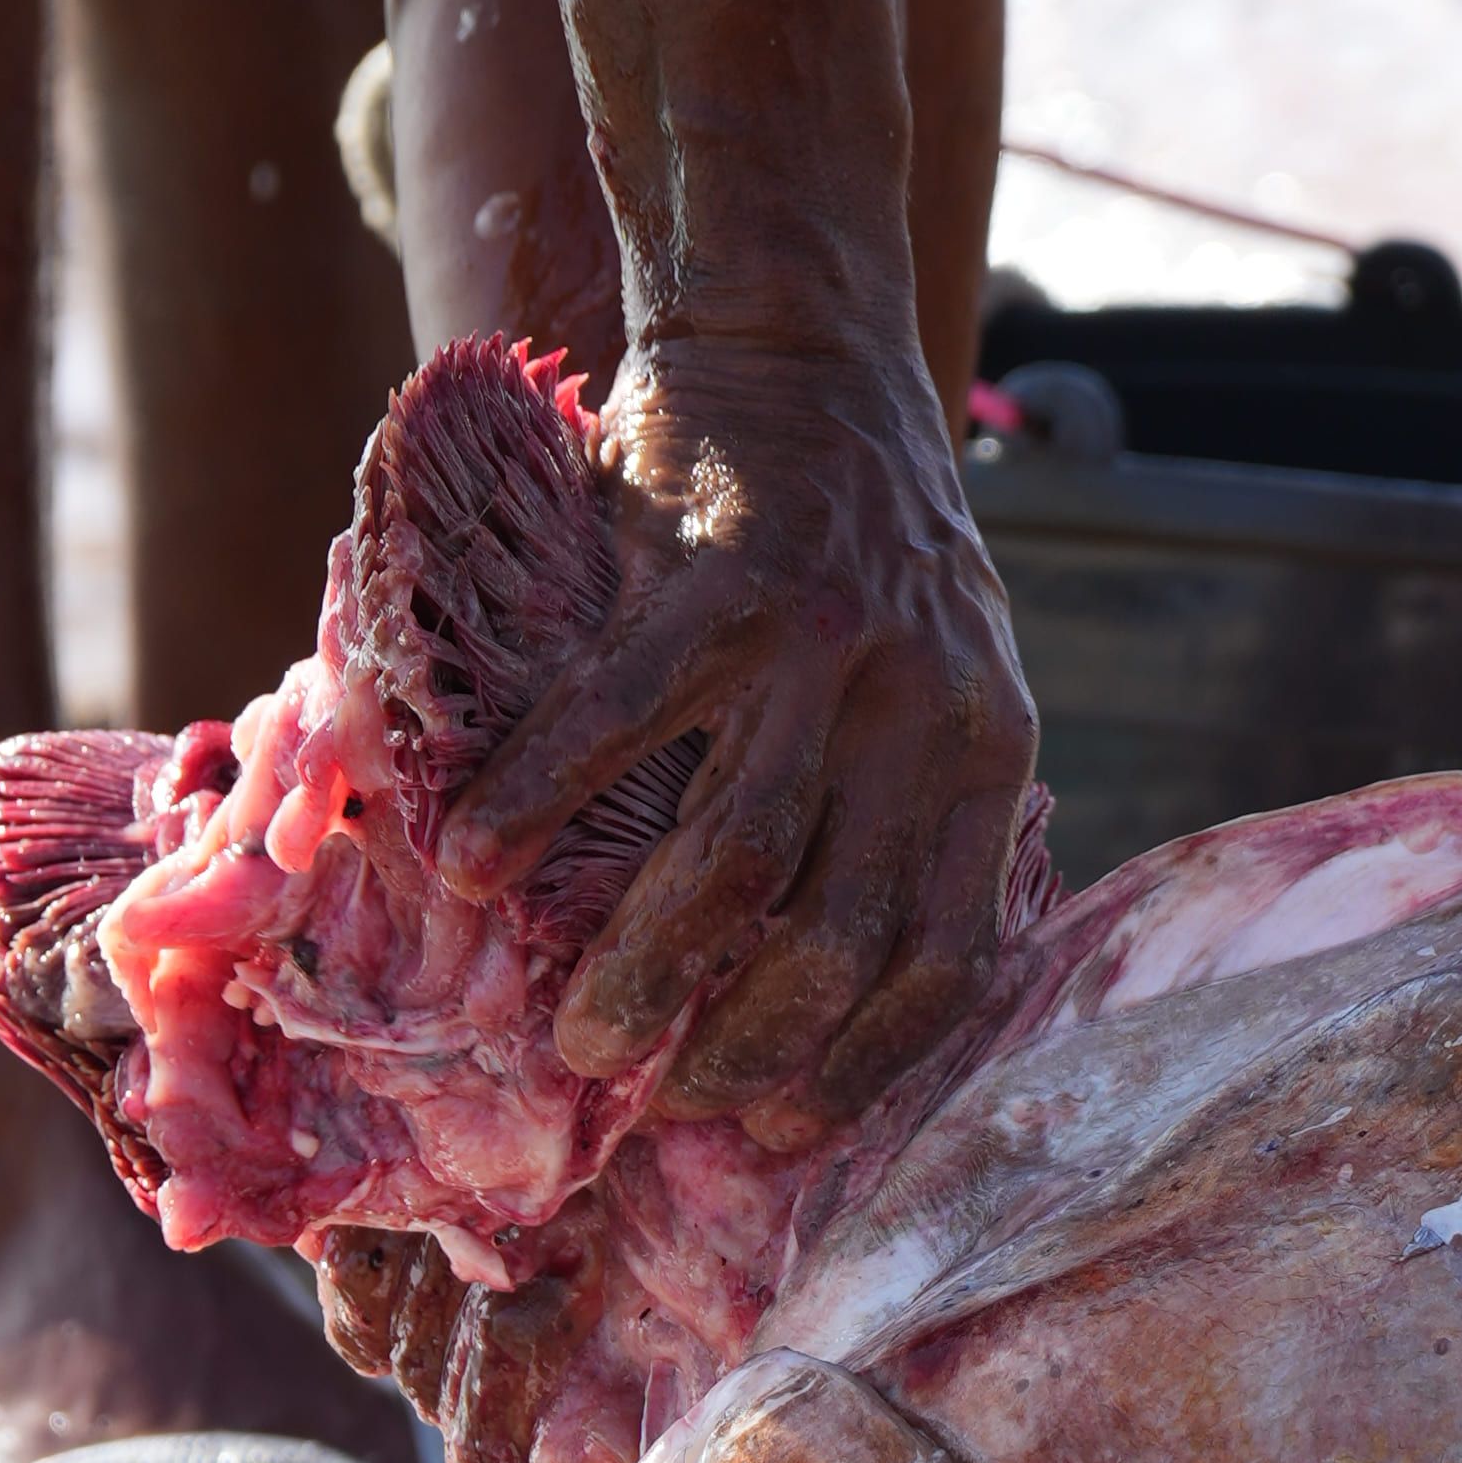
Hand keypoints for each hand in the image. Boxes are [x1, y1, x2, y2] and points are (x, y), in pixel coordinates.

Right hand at [445, 316, 1036, 1117]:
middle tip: (662, 1096)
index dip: (865, 1059)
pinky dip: (539, 804)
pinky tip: (474, 862)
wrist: (801, 335)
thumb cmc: (850, 534)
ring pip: (734, 860)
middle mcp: (924, 709)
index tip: (782, 1127)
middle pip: (839, 933)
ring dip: (645, 967)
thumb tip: (803, 978)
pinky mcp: (717, 583)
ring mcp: (824, 647)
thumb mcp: (934, 665)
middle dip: (746, 1046)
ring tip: (580, 1037)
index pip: (950, 950)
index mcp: (988, 746)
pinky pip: (614, 725)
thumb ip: (899, 792)